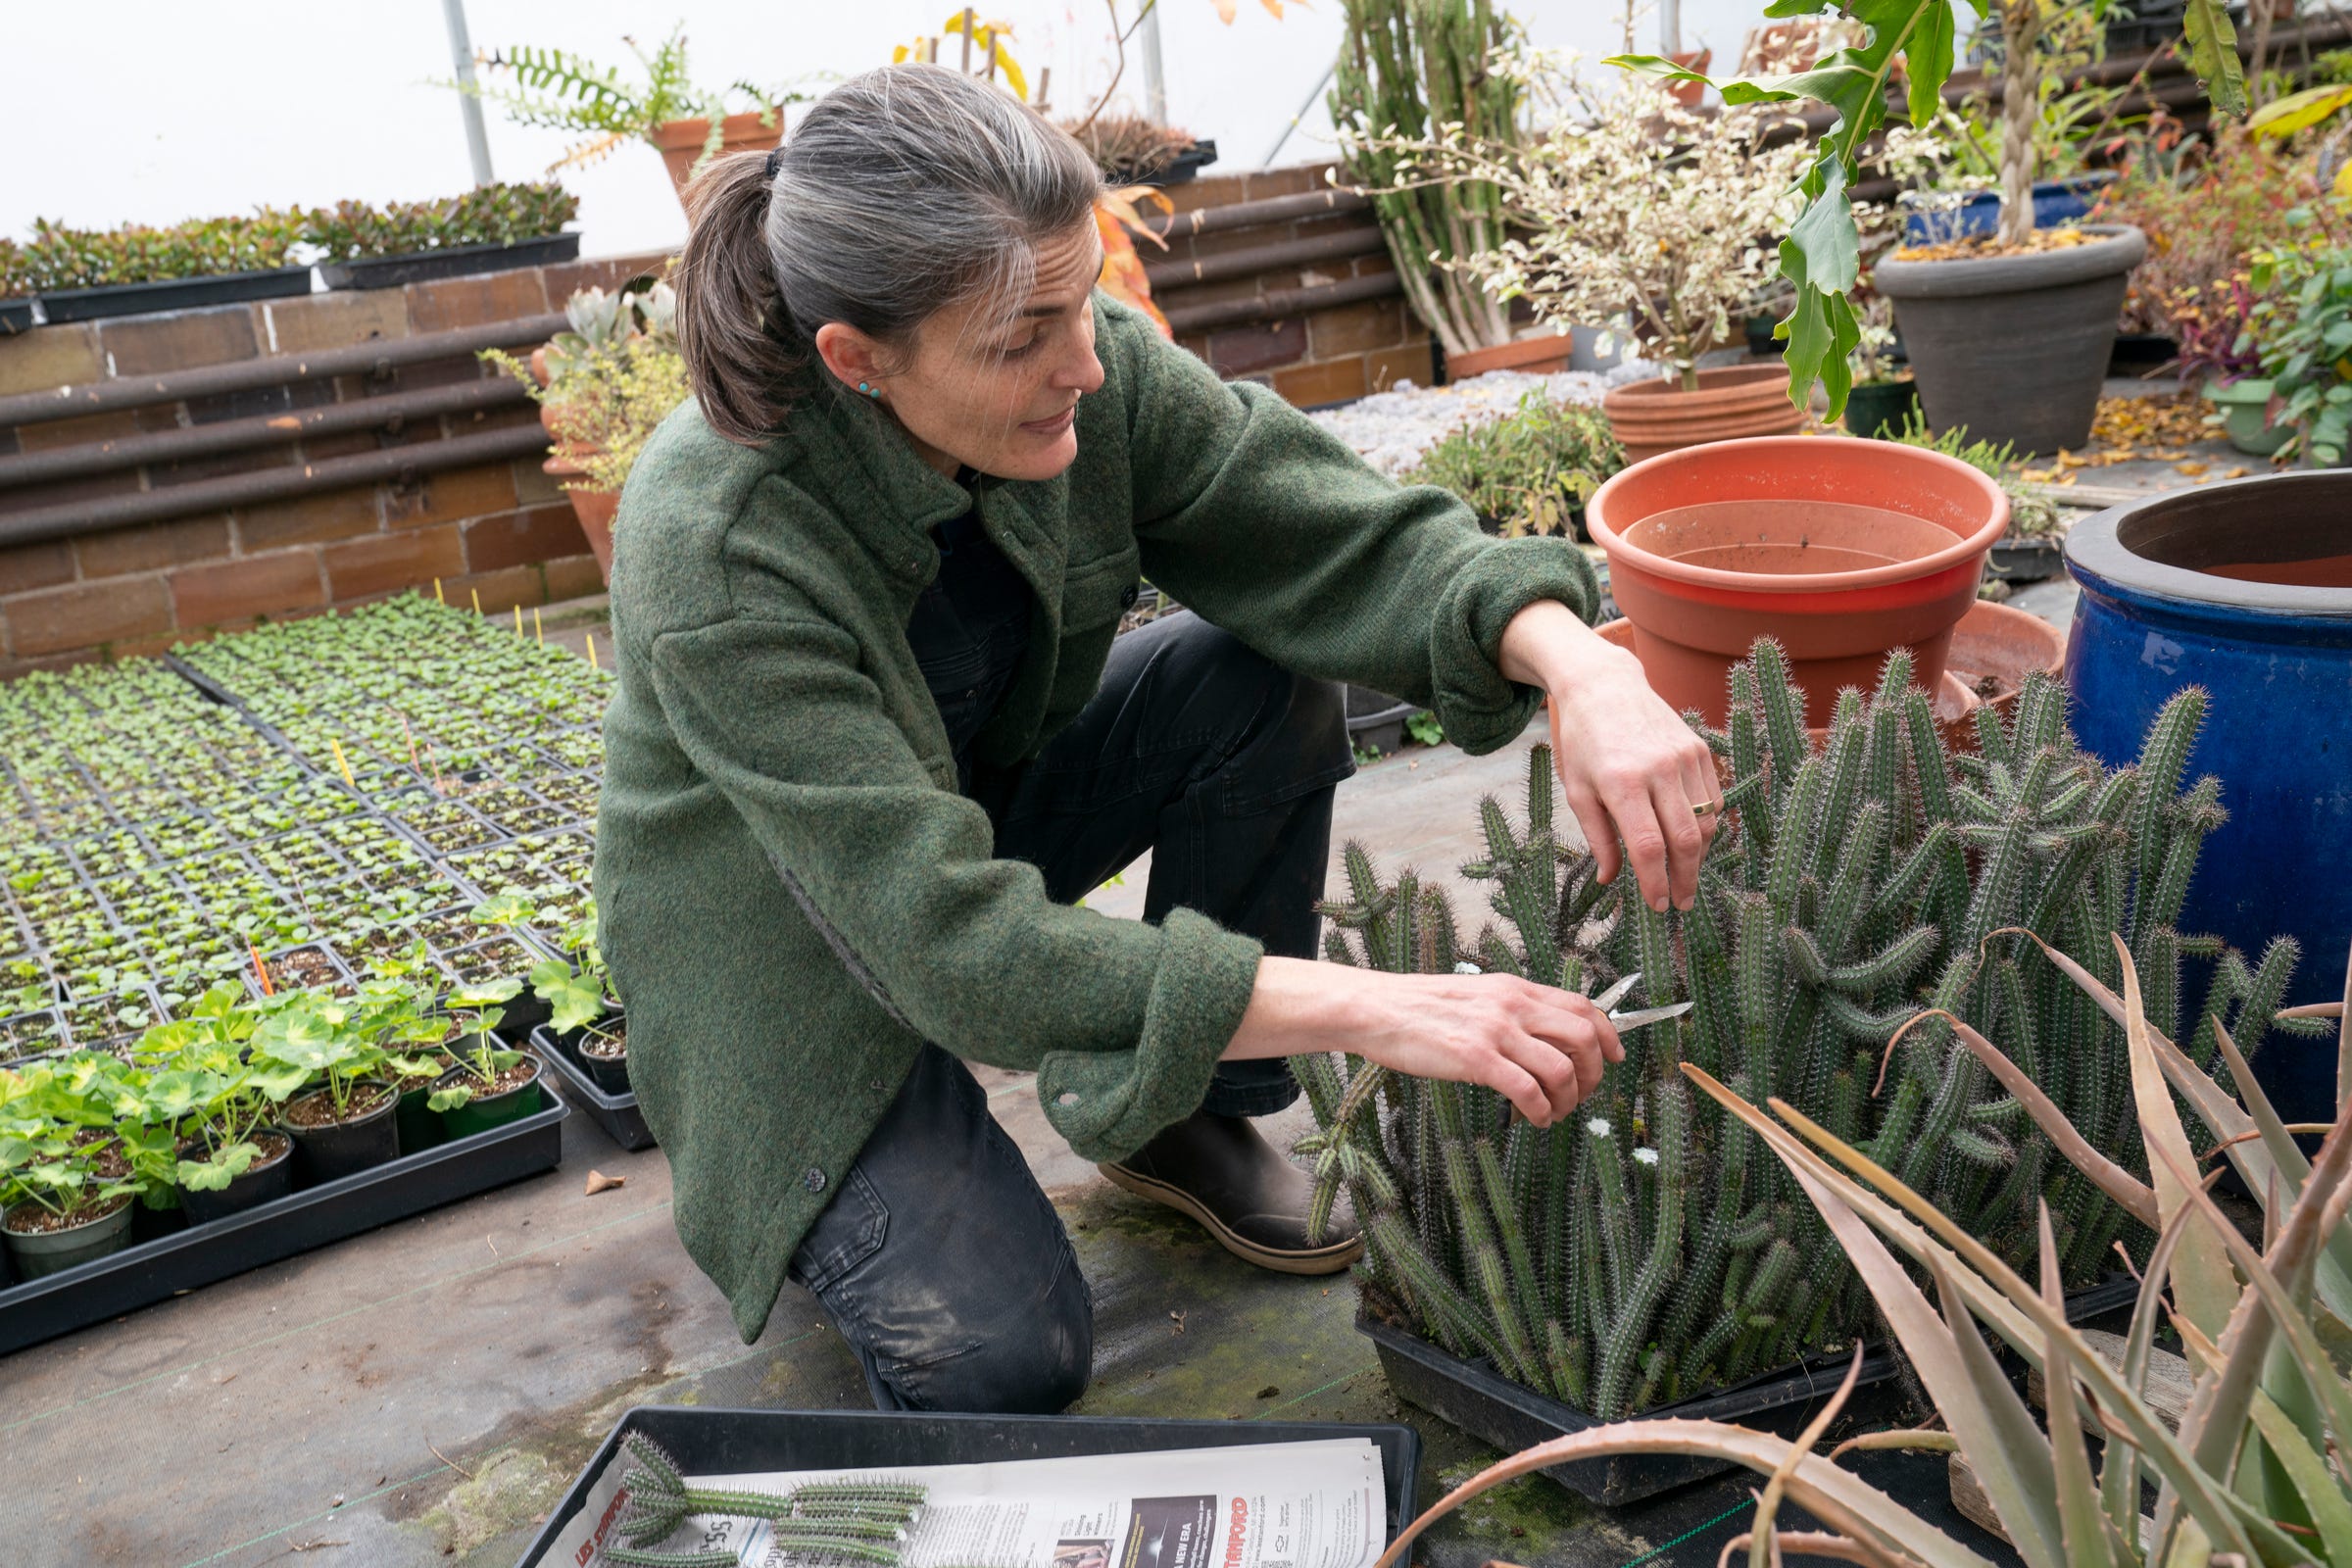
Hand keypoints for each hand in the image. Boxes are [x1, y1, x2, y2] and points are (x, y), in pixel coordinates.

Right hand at [1226, 959, 1622, 1126]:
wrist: (1375, 1009)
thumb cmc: (1418, 1008)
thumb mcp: (1474, 996)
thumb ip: (1508, 1010)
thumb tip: (1540, 1036)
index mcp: (1515, 989)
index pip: (1583, 1005)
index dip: (1609, 1034)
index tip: (1615, 1058)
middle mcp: (1513, 1005)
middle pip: (1585, 1037)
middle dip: (1595, 1073)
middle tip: (1583, 1095)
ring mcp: (1496, 1031)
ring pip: (1562, 1068)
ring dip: (1569, 1099)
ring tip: (1554, 1113)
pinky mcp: (1476, 1058)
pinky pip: (1528, 1090)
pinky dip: (1541, 1110)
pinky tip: (1533, 1119)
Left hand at [1499, 602, 1720, 912]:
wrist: (1605, 686)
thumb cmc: (1583, 743)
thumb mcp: (1577, 791)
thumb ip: (1597, 838)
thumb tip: (1612, 880)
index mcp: (1622, 782)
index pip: (1647, 846)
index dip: (1655, 882)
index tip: (1657, 906)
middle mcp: (1659, 769)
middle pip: (1685, 840)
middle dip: (1685, 879)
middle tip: (1680, 903)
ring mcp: (1684, 758)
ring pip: (1706, 823)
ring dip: (1697, 856)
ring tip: (1683, 875)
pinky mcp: (1700, 750)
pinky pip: (1713, 800)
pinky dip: (1705, 825)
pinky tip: (1689, 838)